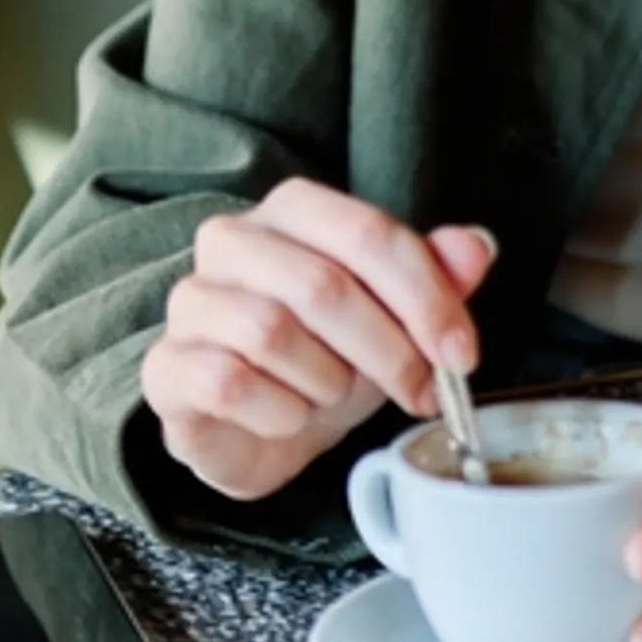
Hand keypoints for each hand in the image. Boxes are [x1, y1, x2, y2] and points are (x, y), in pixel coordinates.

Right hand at [138, 179, 495, 503]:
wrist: (266, 430)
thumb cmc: (331, 357)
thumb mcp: (396, 319)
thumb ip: (437, 277)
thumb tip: (476, 246)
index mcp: (294, 211)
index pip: (369, 234)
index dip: (426, 297)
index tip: (463, 354)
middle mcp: (231, 241)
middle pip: (324, 285)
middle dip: (389, 350)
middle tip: (420, 392)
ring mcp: (191, 302)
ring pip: (273, 334)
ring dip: (327, 381)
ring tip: (332, 394)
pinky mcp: (165, 367)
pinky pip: (230, 384)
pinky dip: (280, 413)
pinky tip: (288, 417)